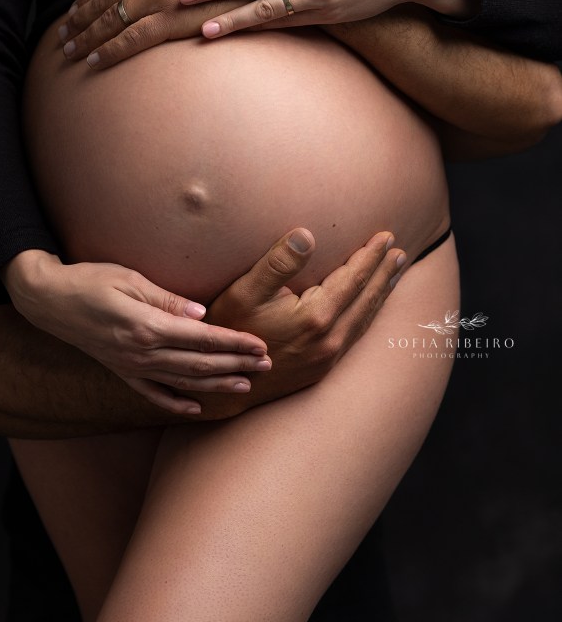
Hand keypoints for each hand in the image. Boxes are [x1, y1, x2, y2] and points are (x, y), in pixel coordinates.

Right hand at [1, 250, 272, 415]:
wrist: (46, 300)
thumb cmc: (89, 280)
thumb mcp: (128, 278)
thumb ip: (166, 299)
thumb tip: (202, 313)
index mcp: (145, 326)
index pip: (201, 338)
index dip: (233, 343)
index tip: (260, 346)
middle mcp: (140, 353)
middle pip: (198, 363)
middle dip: (235, 365)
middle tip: (267, 366)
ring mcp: (129, 366)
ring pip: (181, 382)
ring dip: (215, 385)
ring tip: (245, 386)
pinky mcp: (120, 371)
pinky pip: (152, 393)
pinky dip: (175, 402)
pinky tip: (195, 408)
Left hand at [57, 0, 286, 67]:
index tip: (75, 11)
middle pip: (103, 0)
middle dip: (79, 20)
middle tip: (63, 35)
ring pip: (109, 21)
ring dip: (86, 38)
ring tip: (70, 51)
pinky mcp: (169, 20)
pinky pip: (130, 40)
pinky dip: (108, 51)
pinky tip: (94, 61)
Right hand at [196, 227, 405, 416]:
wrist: (221, 387)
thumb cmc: (230, 332)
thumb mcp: (244, 292)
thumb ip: (278, 263)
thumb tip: (308, 235)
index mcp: (316, 317)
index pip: (353, 278)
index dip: (371, 256)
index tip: (386, 236)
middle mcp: (329, 340)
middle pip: (366, 299)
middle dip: (384, 273)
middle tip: (400, 252)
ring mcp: (328, 357)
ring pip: (365, 319)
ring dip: (380, 294)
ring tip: (393, 274)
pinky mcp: (322, 369)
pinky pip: (356, 336)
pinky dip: (368, 316)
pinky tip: (368, 308)